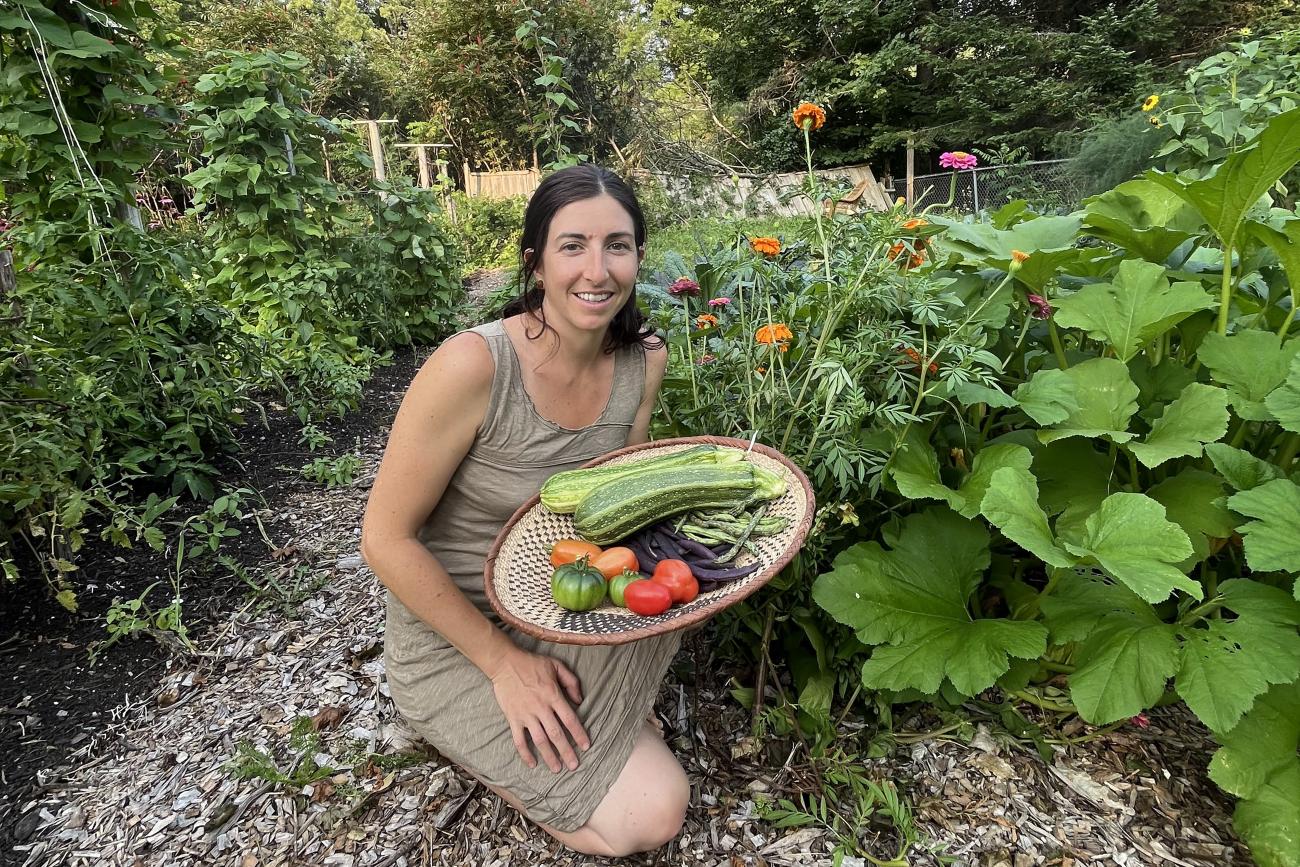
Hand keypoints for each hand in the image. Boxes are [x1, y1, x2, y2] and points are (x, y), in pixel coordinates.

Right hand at [488, 650, 588, 772]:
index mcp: (553, 695)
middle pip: (556, 734)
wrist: (505, 663)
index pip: (569, 719)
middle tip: (574, 765)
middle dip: (566, 751)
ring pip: (540, 740)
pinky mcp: (513, 718)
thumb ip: (571, 682)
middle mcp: (541, 708)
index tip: (586, 746)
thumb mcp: (556, 665)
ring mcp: (526, 714)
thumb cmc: (532, 663)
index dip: (579, 734)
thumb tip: (580, 701)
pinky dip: (525, 753)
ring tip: (557, 769)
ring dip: (549, 756)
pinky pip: (519, 739)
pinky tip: (532, 764)